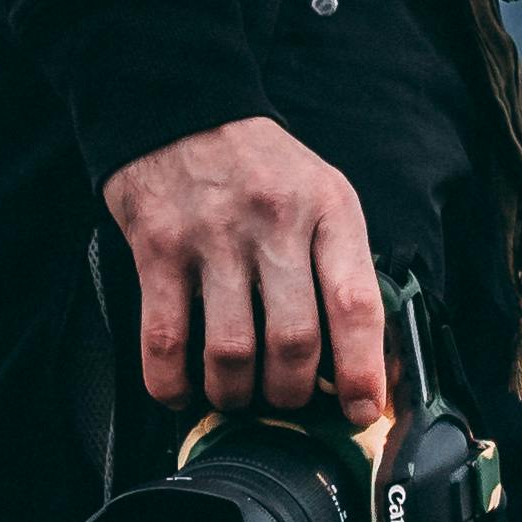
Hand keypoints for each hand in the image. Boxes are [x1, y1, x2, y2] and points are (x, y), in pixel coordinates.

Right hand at [101, 117, 390, 428]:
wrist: (182, 110)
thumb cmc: (263, 167)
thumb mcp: (324, 194)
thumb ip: (340, 264)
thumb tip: (360, 356)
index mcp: (330, 210)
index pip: (356, 304)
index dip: (363, 369)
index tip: (364, 411)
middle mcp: (276, 223)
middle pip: (294, 339)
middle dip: (292, 392)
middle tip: (287, 403)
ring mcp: (213, 237)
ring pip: (232, 350)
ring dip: (236, 394)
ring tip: (237, 397)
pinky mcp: (157, 249)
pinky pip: (164, 339)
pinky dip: (171, 383)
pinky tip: (181, 391)